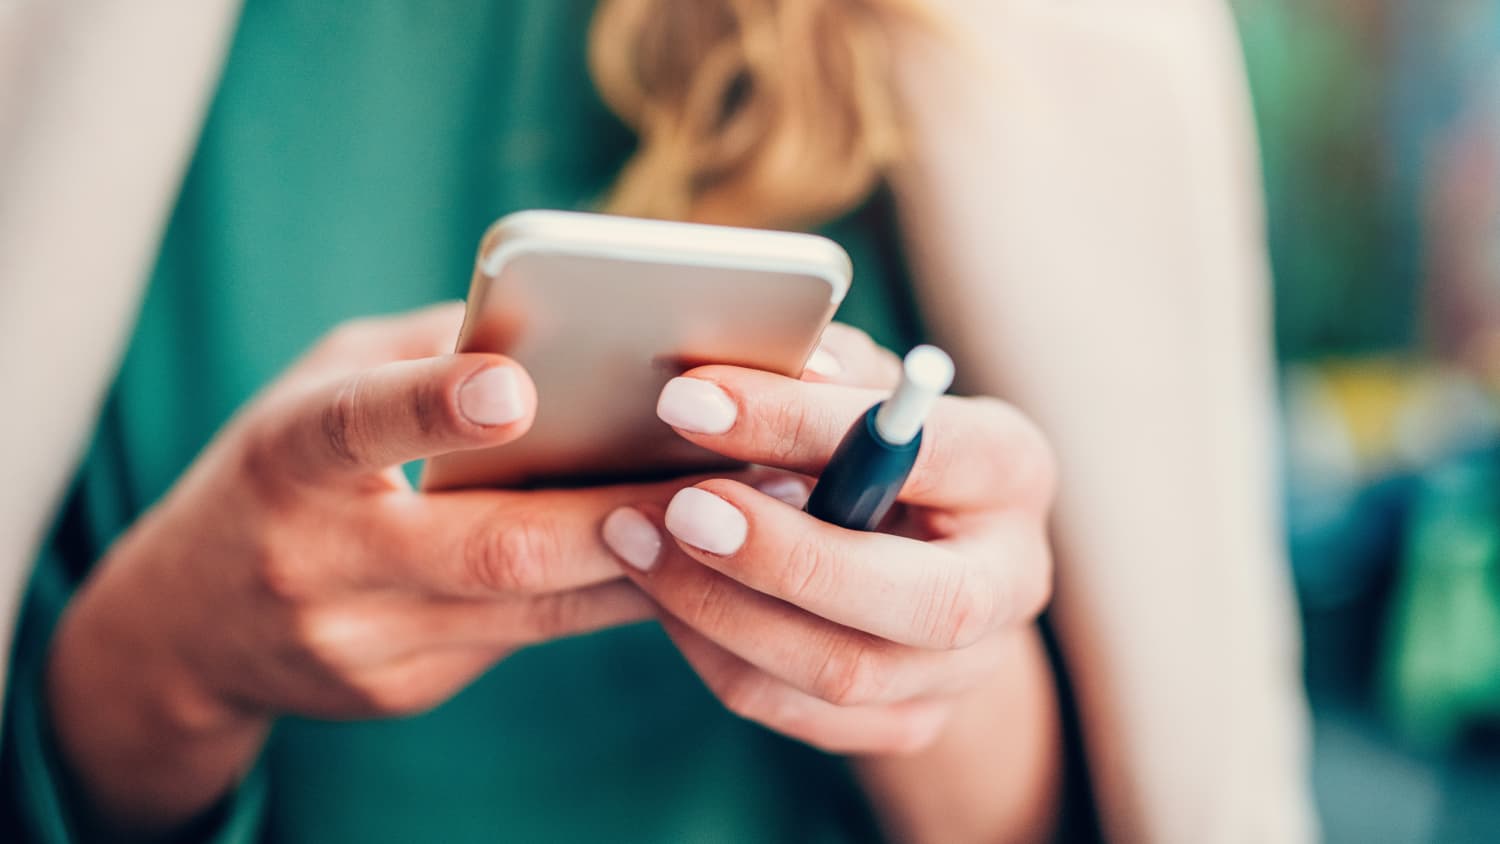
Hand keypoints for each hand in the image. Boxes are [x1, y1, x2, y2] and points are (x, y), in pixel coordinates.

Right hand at [46, 304, 682, 832]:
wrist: (186, 626)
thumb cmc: (276, 471)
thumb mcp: (316, 388)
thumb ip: (425, 353)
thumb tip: (564, 322)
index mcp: (285, 459)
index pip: (353, 426)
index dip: (433, 408)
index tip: (517, 388)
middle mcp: (319, 559)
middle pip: (491, 546)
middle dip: (619, 514)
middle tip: (728, 476)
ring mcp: (364, 641)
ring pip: (533, 606)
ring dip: (647, 562)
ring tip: (746, 515)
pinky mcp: (406, 687)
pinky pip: (529, 636)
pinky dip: (607, 595)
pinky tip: (680, 561)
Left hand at [601, 326, 1055, 754]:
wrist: (922, 558)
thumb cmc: (876, 446)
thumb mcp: (865, 389)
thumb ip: (829, 373)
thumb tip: (782, 359)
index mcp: (1011, 470)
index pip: (927, 451)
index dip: (805, 426)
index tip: (690, 402)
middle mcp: (1014, 579)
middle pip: (921, 601)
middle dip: (785, 557)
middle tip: (679, 507)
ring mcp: (967, 669)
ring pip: (845, 670)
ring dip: (724, 608)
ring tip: (636, 539)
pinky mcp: (909, 725)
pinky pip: (794, 709)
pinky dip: (714, 651)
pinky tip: (662, 591)